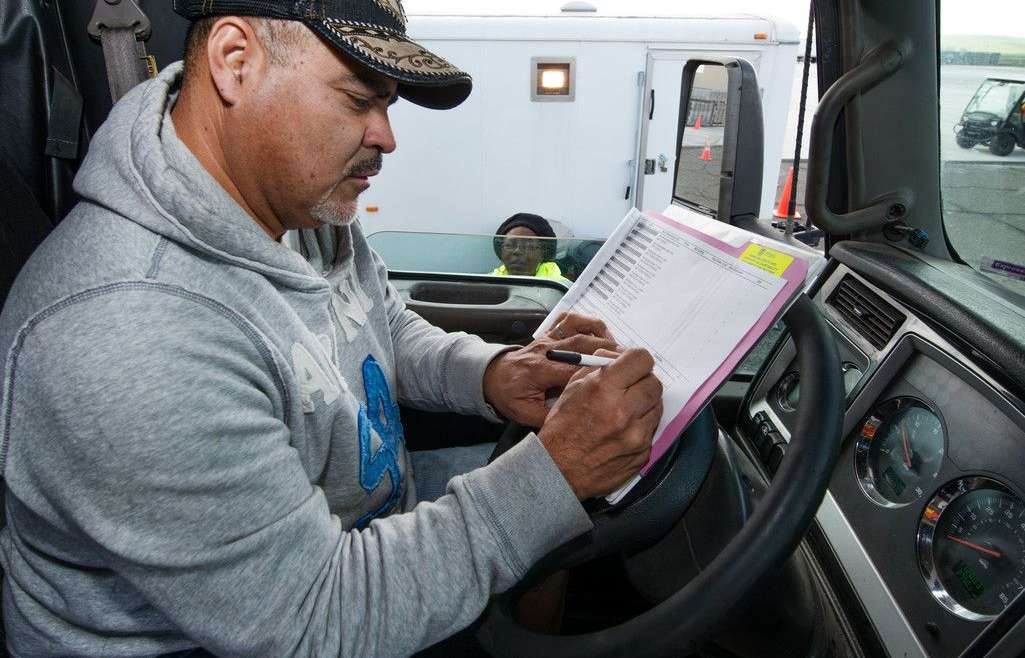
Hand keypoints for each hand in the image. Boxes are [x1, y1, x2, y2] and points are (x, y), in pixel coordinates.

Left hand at [483, 313, 616, 426]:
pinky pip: (571, 319)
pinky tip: (603, 333)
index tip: (621, 378)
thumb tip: (576, 424)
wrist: (492, 376)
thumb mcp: (525, 414)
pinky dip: (589, 323)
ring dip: (603, 336)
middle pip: (584, 344)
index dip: (600, 371)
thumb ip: (550, 417)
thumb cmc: (509, 395)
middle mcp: (547, 349)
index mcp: (541, 370)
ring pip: (580, 327)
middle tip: (632, 363)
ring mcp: (548, 338)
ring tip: (621, 350)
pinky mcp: (549, 333)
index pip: (575, 368)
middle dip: (609, 352)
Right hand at [538, 348, 662, 499]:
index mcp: (604, 389)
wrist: (558, 470)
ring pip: (657, 406)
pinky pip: (652, 430)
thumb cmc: (562, 430)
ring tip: (625, 411)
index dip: (638, 359)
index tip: (635, 365)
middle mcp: (623, 411)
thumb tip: (620, 358)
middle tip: (631, 387)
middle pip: (654, 383)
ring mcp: (636, 435)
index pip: (641, 359)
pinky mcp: (642, 453)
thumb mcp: (572, 389)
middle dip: (643, 382)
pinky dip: (641, 427)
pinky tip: (623, 431)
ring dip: (645, 405)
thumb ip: (598, 368)